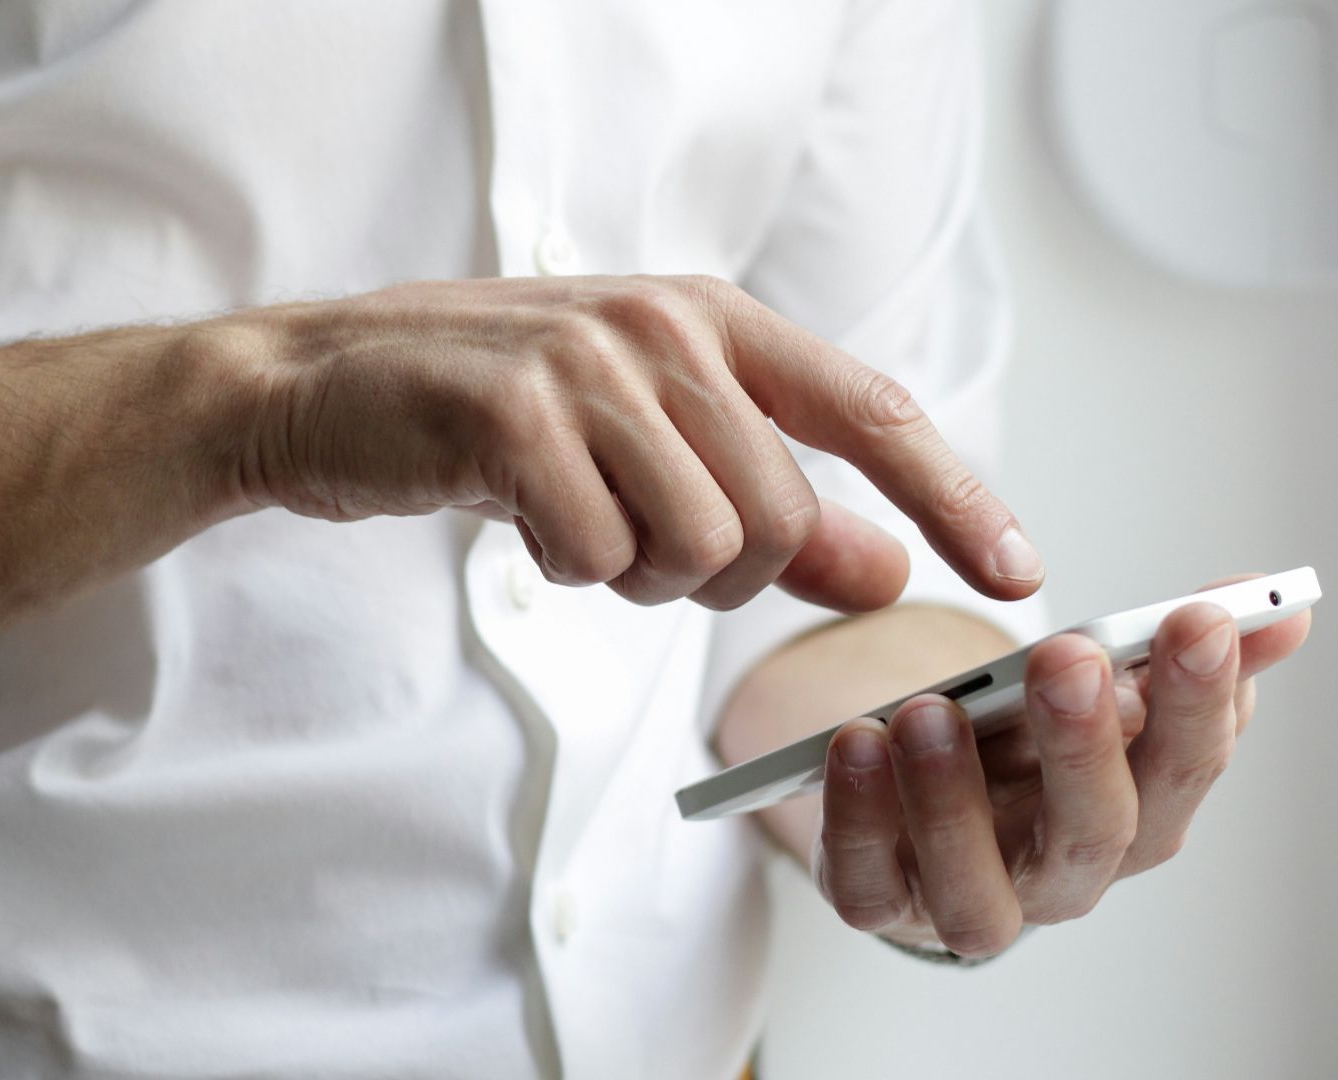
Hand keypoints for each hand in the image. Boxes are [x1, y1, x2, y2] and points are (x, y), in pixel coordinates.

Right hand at [218, 275, 1043, 611]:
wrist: (321, 385)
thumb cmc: (490, 414)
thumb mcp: (645, 444)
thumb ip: (773, 506)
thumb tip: (888, 573)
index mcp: (712, 318)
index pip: (871, 412)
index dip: (954, 496)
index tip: (1017, 573)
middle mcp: (664, 327)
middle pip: (779, 518)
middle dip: (718, 573)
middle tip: (633, 543)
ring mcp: (588, 364)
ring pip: (698, 547)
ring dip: (635, 574)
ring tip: (572, 521)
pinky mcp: (513, 416)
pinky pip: (598, 556)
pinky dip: (565, 569)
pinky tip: (519, 517)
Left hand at [810, 579, 1312, 955]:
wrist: (918, 798)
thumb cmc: (1020, 746)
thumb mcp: (1093, 689)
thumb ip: (1172, 651)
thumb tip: (1280, 606)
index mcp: (1136, 814)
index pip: (1184, 767)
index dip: (1199, 699)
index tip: (1196, 619)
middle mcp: (1063, 875)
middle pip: (1094, 833)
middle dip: (1084, 744)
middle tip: (1068, 658)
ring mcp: (970, 898)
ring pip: (977, 888)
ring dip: (953, 798)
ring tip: (930, 710)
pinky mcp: (880, 902)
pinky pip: (866, 885)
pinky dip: (857, 820)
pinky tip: (855, 743)